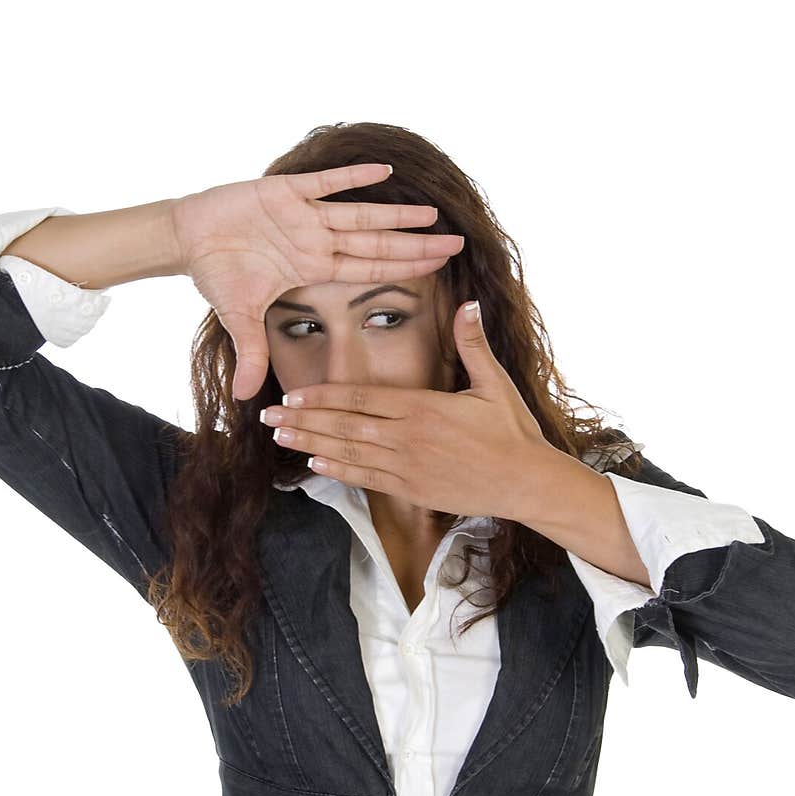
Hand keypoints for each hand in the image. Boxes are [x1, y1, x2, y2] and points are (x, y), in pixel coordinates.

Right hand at [169, 166, 464, 400]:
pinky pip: (324, 181)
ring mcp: (305, 214)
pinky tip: (384, 171)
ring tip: (432, 213)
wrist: (188, 238)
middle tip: (458, 244)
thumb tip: (245, 398)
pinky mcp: (285, 189)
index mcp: (315, 267)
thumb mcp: (238, 318)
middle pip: (378, 243)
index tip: (440, 270)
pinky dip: (351, 176)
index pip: (370, 270)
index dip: (405, 270)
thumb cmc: (218, 273)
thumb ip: (251, 353)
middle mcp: (318, 240)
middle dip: (417, 245)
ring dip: (396, 214)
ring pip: (361, 213)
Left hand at [259, 299, 549, 520]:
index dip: (324, 397)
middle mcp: (409, 438)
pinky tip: (314, 464)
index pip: (362, 398)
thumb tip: (469, 304)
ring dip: (311, 444)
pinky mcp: (413, 491)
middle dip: (304, 420)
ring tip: (279, 437)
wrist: (527, 481)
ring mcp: (409, 467)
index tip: (294, 394)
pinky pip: (368, 479)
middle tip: (267, 417)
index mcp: (424, 408)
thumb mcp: (495, 382)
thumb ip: (472, 344)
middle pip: (346, 426)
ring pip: (349, 453)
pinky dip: (339, 471)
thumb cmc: (513, 431)